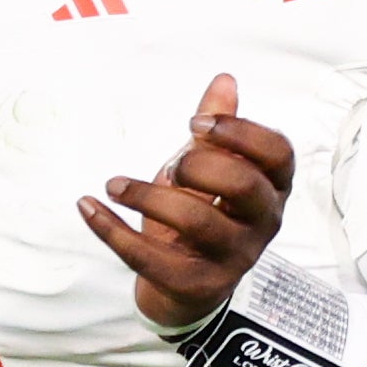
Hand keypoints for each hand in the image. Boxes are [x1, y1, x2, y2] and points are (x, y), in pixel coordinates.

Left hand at [77, 74, 293, 329]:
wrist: (185, 285)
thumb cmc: (202, 215)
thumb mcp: (210, 170)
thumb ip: (217, 131)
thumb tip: (225, 81)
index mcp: (271, 188)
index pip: (278, 154)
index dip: (240, 132)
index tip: (194, 123)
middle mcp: (262, 224)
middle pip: (245, 185)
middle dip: (200, 164)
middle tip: (169, 165)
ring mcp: (232, 259)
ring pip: (198, 223)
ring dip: (149, 196)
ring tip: (114, 184)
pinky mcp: (195, 286)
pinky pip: (149, 256)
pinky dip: (112, 229)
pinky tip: (87, 205)